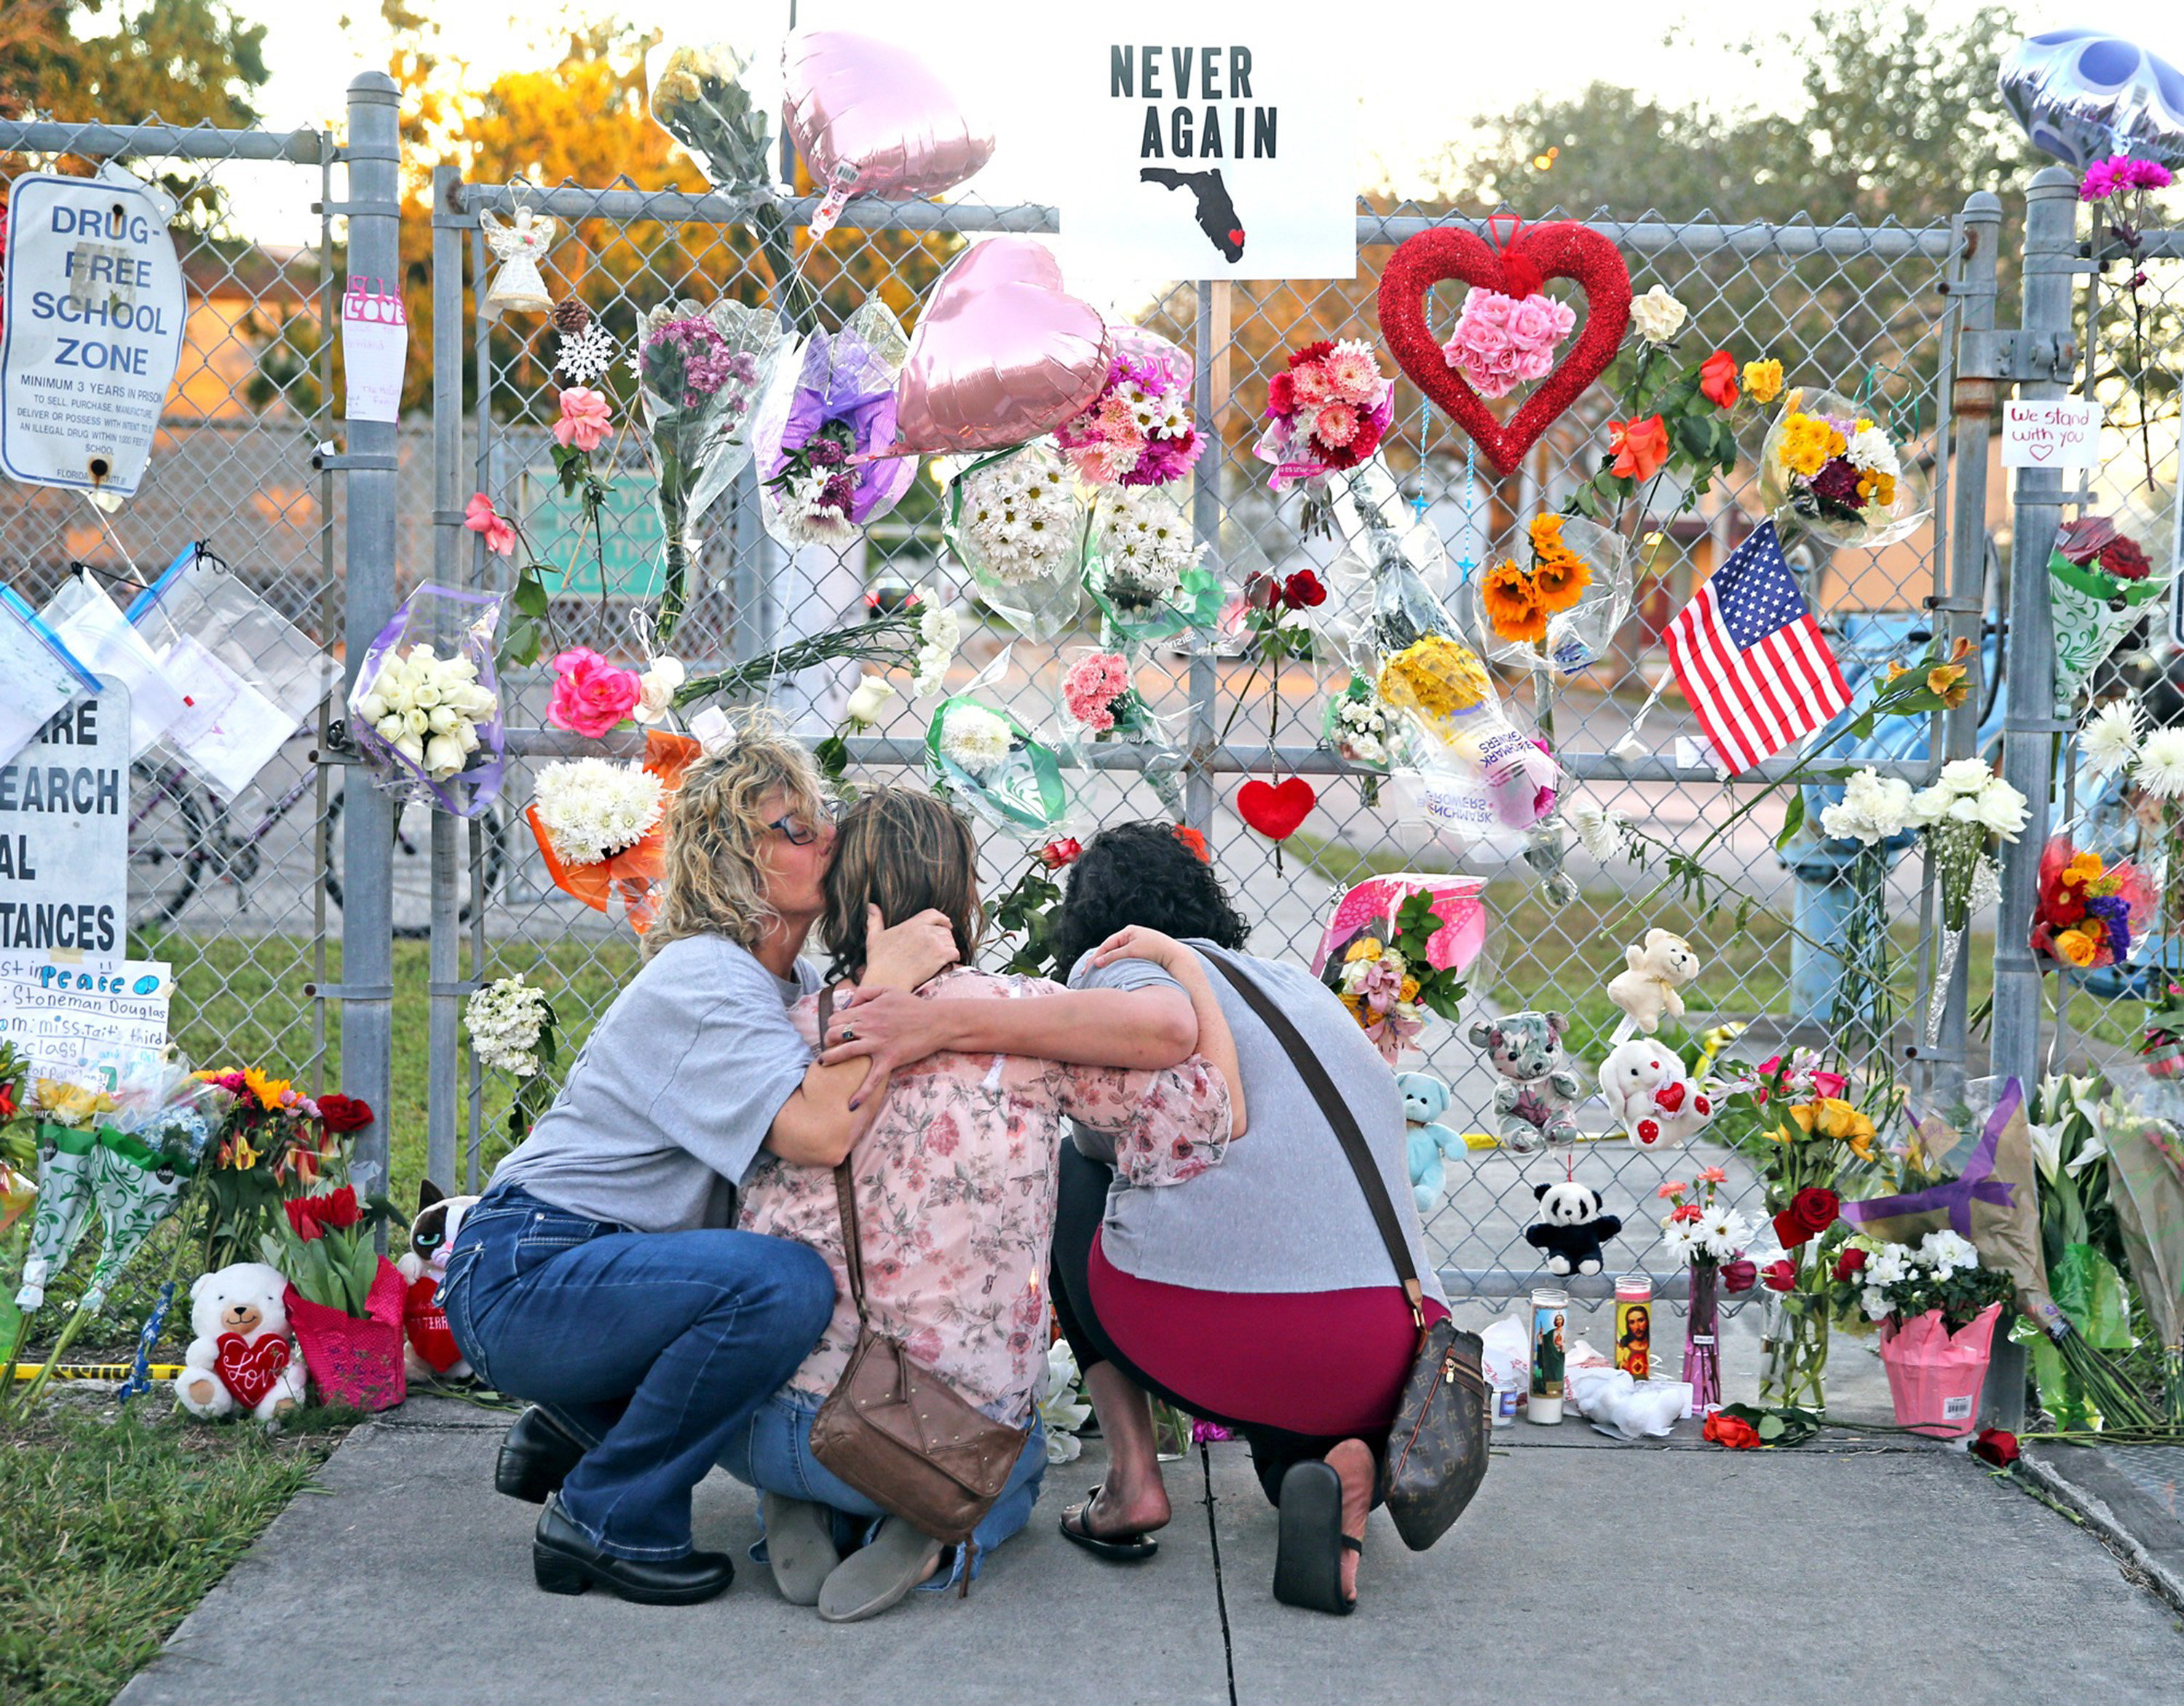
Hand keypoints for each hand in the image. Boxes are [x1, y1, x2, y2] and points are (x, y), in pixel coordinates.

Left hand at [818, 986, 951, 1104]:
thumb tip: (848, 1004)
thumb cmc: (913, 1006)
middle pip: (835, 1033)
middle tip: (829, 1046)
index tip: (834, 1030)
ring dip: (830, 1058)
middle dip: (828, 1040)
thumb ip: (865, 993)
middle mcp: (868, 1027)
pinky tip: (852, 1105)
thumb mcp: (888, 991)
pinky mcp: (889, 1059)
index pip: (837, 1017)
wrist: (937, 1021)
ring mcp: (877, 1044)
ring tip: (824, 1063)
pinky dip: (861, 1093)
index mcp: (867, 1011)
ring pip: (845, 1052)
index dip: (832, 1024)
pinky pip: (872, 1079)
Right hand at [860, 904, 958, 989]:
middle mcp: (925, 931)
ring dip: (949, 947)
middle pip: (944, 929)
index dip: (942, 919)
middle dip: (945, 936)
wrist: (887, 979)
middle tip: (943, 945)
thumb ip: (875, 920)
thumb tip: (871, 906)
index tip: (946, 923)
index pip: (933, 914)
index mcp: (912, 924)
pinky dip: (954, 957)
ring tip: (944, 955)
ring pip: (951, 940)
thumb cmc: (879, 962)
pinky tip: (949, 961)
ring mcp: (934, 943)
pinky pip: (955, 952)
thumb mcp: (874, 937)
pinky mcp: (940, 956)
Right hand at [1090, 925, 1190, 973]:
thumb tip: (1097, 962)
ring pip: (1116, 955)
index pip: (1107, 944)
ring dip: (1106, 963)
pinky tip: (1110, 971)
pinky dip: (1116, 964)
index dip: (1096, 956)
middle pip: (1110, 949)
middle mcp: (1132, 935)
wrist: (1175, 956)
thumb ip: (1113, 956)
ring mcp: (1136, 944)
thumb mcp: (1132, 952)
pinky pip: (1124, 959)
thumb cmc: (1155, 950)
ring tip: (1095, 973)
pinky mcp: (1141, 953)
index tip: (1088, 968)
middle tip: (1086, 972)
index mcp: (1129, 931)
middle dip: (1098, 960)